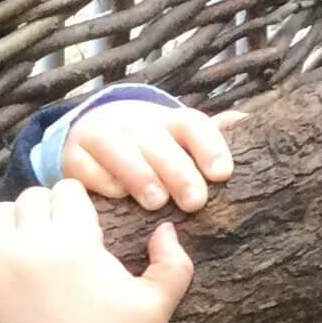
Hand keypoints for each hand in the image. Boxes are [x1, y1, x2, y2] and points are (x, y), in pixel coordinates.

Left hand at [0, 181, 194, 322]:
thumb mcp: (158, 305)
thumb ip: (174, 262)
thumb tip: (165, 228)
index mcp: (77, 240)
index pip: (67, 190)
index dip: (77, 203)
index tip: (82, 225)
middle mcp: (35, 245)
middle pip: (32, 198)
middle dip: (46, 209)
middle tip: (56, 235)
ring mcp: (1, 265)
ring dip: (14, 220)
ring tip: (28, 242)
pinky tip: (1, 255)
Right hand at [63, 99, 238, 213]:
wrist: (90, 136)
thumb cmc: (148, 147)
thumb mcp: (180, 139)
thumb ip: (211, 137)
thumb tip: (248, 123)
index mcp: (168, 121)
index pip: (192, 125)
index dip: (210, 146)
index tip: (223, 174)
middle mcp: (135, 124)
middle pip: (157, 140)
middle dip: (177, 169)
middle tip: (194, 201)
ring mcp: (101, 137)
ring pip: (119, 149)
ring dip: (139, 174)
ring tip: (156, 201)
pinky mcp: (73, 156)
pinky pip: (85, 167)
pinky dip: (101, 181)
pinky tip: (117, 197)